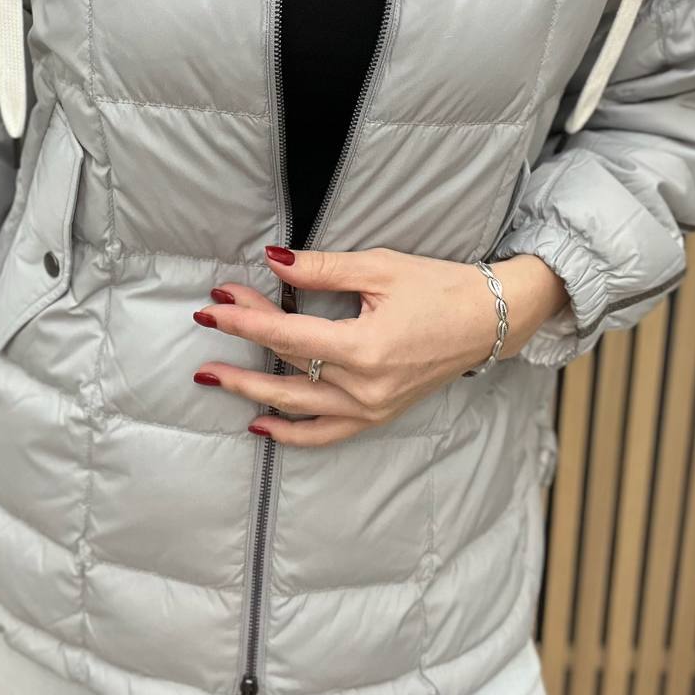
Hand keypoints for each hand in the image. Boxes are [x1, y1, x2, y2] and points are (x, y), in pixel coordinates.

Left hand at [191, 245, 568, 445]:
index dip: (245, 320)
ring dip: (252, 391)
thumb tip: (273, 261)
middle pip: (286, 369)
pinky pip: (325, 433)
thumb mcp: (378, 268)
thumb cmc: (437, 287)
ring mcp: (372, 408)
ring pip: (298, 407)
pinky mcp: (379, 415)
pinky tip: (260, 422)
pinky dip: (291, 432)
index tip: (213, 305)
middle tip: (205, 326)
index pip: (286, 337)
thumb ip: (321, 270)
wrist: (488, 319)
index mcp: (364, 348)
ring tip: (213, 378)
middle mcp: (365, 388)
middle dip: (241, 347)